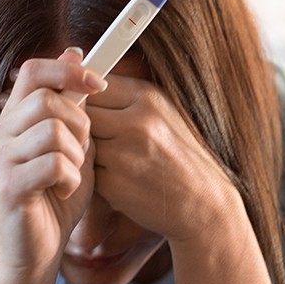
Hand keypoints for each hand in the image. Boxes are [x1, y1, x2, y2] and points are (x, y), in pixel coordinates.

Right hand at [0, 48, 107, 283]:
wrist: (38, 253)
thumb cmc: (55, 199)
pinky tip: (62, 193)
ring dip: (75, 155)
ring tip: (70, 176)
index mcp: (11, 120)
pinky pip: (53, 163)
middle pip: (46, 99)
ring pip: (52, 130)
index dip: (67, 70)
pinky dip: (70, 179)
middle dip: (79, 123)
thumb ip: (73, 105)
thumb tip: (75, 51)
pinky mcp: (7, 185)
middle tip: (83, 152)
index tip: (98, 84)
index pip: (32, 71)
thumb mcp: (72, 145)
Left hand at [85, 75, 241, 245]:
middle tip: (99, 137)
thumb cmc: (181, 156)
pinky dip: (97, 176)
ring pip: (82, 142)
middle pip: (83, 113)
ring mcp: (123, 155)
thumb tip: (83, 81)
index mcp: (148, 99)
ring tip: (114, 159)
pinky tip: (119, 179)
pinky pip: (88, 171)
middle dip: (84, 125)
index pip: (92, 85)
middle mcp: (136, 123)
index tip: (86, 108)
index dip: (84, 97)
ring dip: (89, 151)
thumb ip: (127, 98)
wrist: (202, 202)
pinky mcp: (113, 184)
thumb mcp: (164, 113)